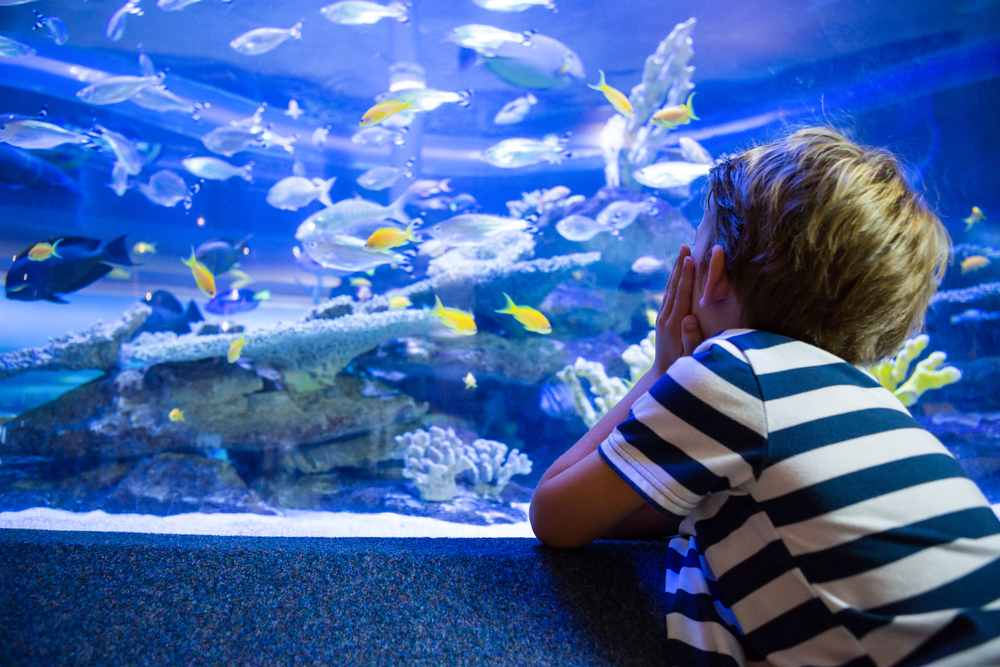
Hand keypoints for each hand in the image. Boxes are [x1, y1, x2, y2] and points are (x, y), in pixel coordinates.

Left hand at [653, 245, 703, 375]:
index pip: (682, 295)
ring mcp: (662, 319)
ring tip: (682, 252)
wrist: (662, 377)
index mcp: (674, 325)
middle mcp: (665, 319)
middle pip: (673, 287)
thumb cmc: (683, 368)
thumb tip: (689, 318)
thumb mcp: (690, 356)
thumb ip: (691, 338)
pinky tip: (678, 272)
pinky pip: (668, 296)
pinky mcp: (662, 320)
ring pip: (669, 289)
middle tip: (685, 246)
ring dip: (675, 270)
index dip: (687, 276)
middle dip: (679, 266)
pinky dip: (674, 281)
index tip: (690, 258)